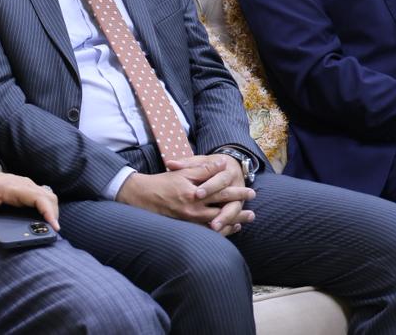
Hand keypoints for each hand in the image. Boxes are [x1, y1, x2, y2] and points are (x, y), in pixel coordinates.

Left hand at [0, 166, 58, 246]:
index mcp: (11, 187)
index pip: (37, 197)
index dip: (49, 211)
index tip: (54, 226)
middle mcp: (22, 184)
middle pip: (48, 197)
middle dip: (53, 215)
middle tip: (51, 233)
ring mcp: (26, 184)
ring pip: (48, 196)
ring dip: (52, 211)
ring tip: (49, 228)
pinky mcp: (26, 188)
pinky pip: (43, 196)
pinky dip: (47, 208)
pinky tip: (43, 220)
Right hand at [117, 155, 253, 235]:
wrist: (142, 197)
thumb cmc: (162, 182)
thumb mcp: (182, 171)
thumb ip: (203, 169)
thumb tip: (222, 164)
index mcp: (193, 194)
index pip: (221, 193)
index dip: (237, 193)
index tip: (251, 192)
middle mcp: (193, 210)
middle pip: (222, 212)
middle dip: (239, 211)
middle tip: (253, 212)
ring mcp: (189, 221)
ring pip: (217, 225)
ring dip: (232, 223)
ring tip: (245, 222)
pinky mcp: (185, 227)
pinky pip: (207, 232)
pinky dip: (220, 231)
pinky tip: (228, 229)